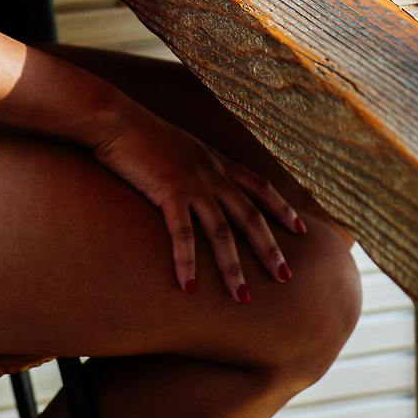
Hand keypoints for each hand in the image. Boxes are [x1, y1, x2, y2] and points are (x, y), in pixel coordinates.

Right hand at [90, 103, 304, 298]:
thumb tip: (193, 182)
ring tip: (243, 298)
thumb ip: (191, 165)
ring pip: (222, 232)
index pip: (260, 186)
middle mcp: (212, 173)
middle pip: (250, 215)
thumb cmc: (139, 134)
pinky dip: (187, 262)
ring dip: (233, 268)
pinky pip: (182, 234)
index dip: (282, 208)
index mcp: (215, 161)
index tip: (301, 229)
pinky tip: (189, 287)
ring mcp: (193, 182)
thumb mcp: (177, 147)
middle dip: (270, 248)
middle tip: (285, 277)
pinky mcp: (169, 191)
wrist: (116, 119)